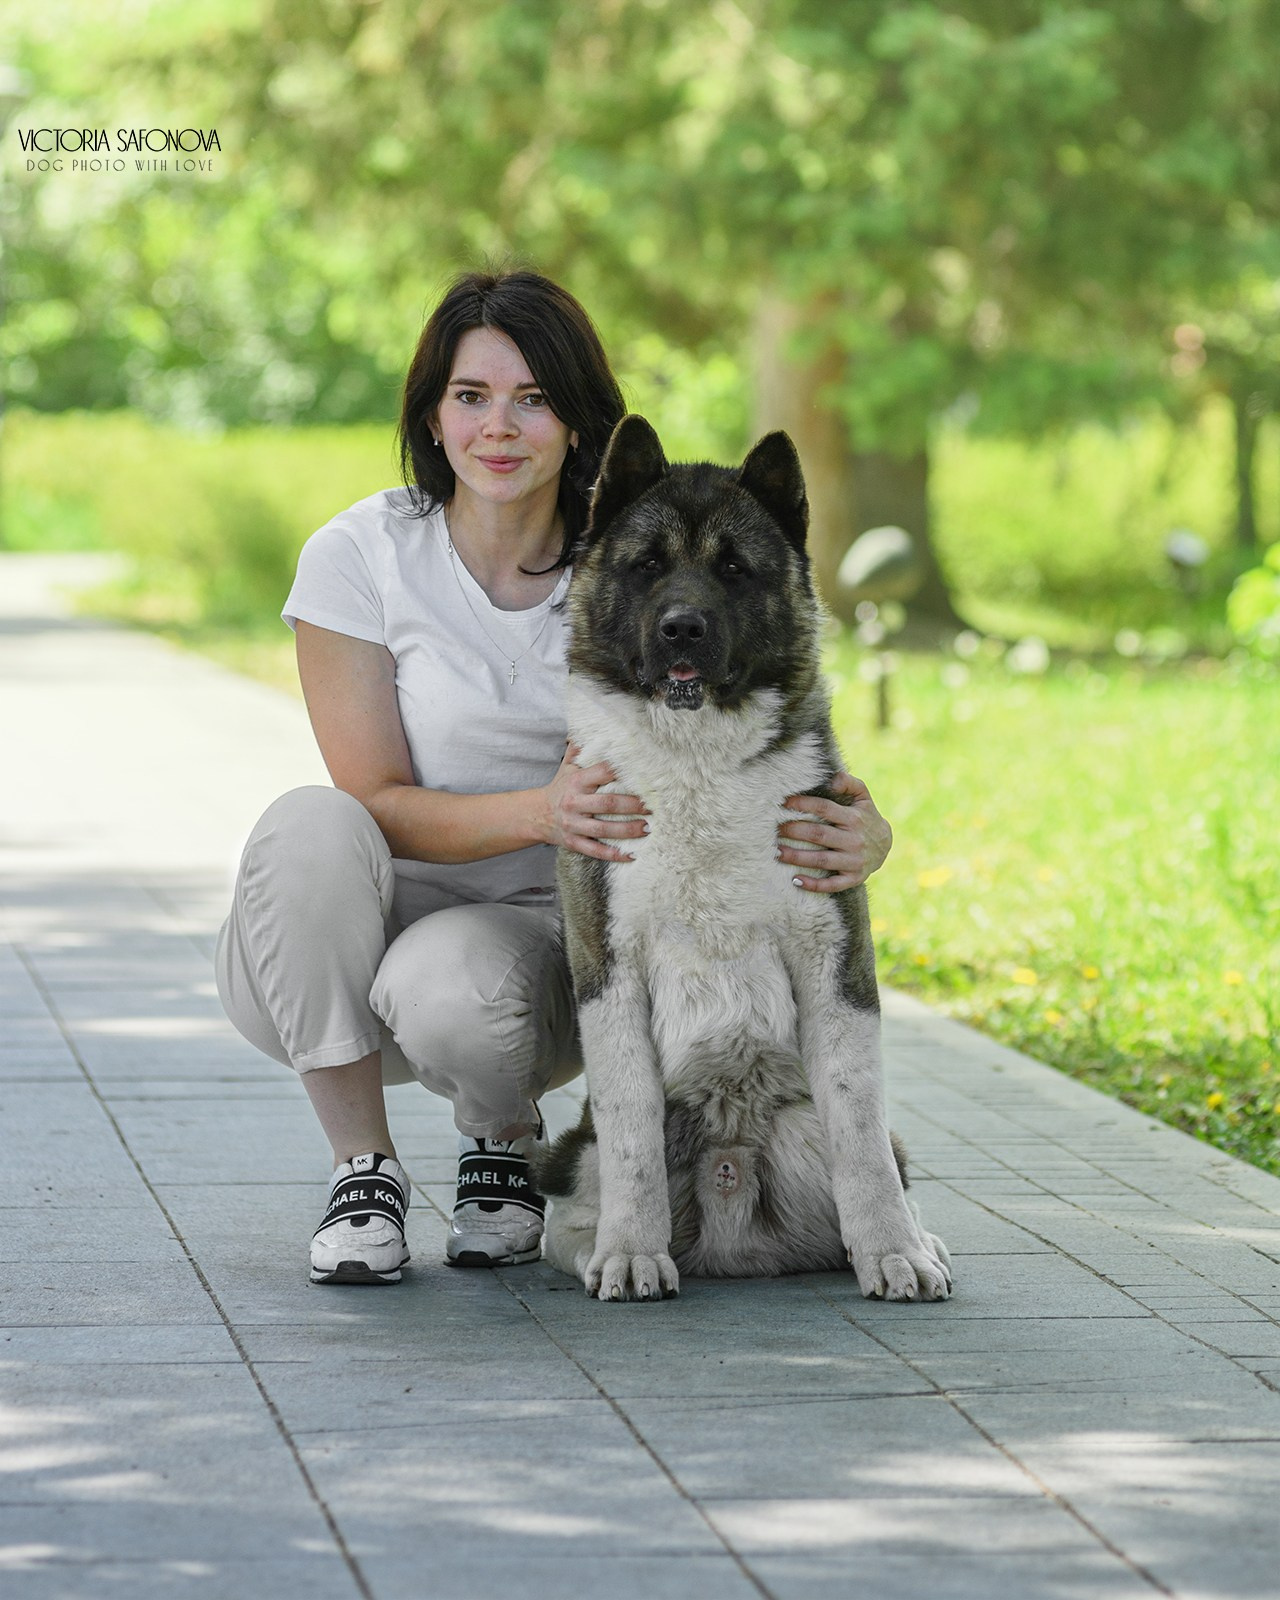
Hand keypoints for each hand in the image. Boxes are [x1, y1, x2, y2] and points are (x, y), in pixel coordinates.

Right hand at [542, 743, 648, 861]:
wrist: (535, 815)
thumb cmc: (559, 789)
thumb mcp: (566, 768)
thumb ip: (579, 750)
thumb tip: (588, 727)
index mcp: (577, 782)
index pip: (602, 773)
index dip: (622, 772)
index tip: (644, 773)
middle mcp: (575, 803)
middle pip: (608, 804)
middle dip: (632, 805)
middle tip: (653, 806)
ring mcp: (574, 825)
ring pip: (604, 829)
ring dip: (628, 830)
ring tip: (648, 828)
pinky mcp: (573, 842)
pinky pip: (595, 850)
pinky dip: (613, 854)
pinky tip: (631, 855)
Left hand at [778, 771, 892, 892]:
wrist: (886, 845)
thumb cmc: (866, 817)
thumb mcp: (863, 797)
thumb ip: (849, 783)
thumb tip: (832, 779)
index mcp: (854, 818)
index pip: (825, 808)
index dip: (803, 805)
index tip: (784, 803)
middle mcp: (854, 840)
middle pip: (819, 834)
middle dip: (794, 831)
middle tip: (774, 830)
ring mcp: (854, 861)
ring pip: (822, 860)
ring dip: (797, 857)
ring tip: (777, 853)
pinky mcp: (854, 878)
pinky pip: (832, 884)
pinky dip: (814, 885)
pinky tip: (795, 880)